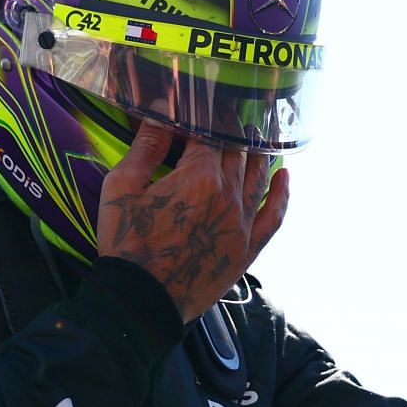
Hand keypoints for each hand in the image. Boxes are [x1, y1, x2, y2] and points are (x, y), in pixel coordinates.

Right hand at [97, 122, 289, 321]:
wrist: (142, 300)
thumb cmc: (127, 244)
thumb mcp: (122, 188)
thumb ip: (146, 147)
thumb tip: (159, 111)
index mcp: (199, 176)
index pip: (211, 132)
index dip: (207, 116)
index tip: (203, 106)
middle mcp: (229, 194)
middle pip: (238, 151)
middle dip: (232, 131)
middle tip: (226, 118)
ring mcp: (243, 222)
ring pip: (259, 176)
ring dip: (257, 153)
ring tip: (254, 137)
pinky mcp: (248, 247)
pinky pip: (275, 215)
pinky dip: (282, 194)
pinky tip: (284, 178)